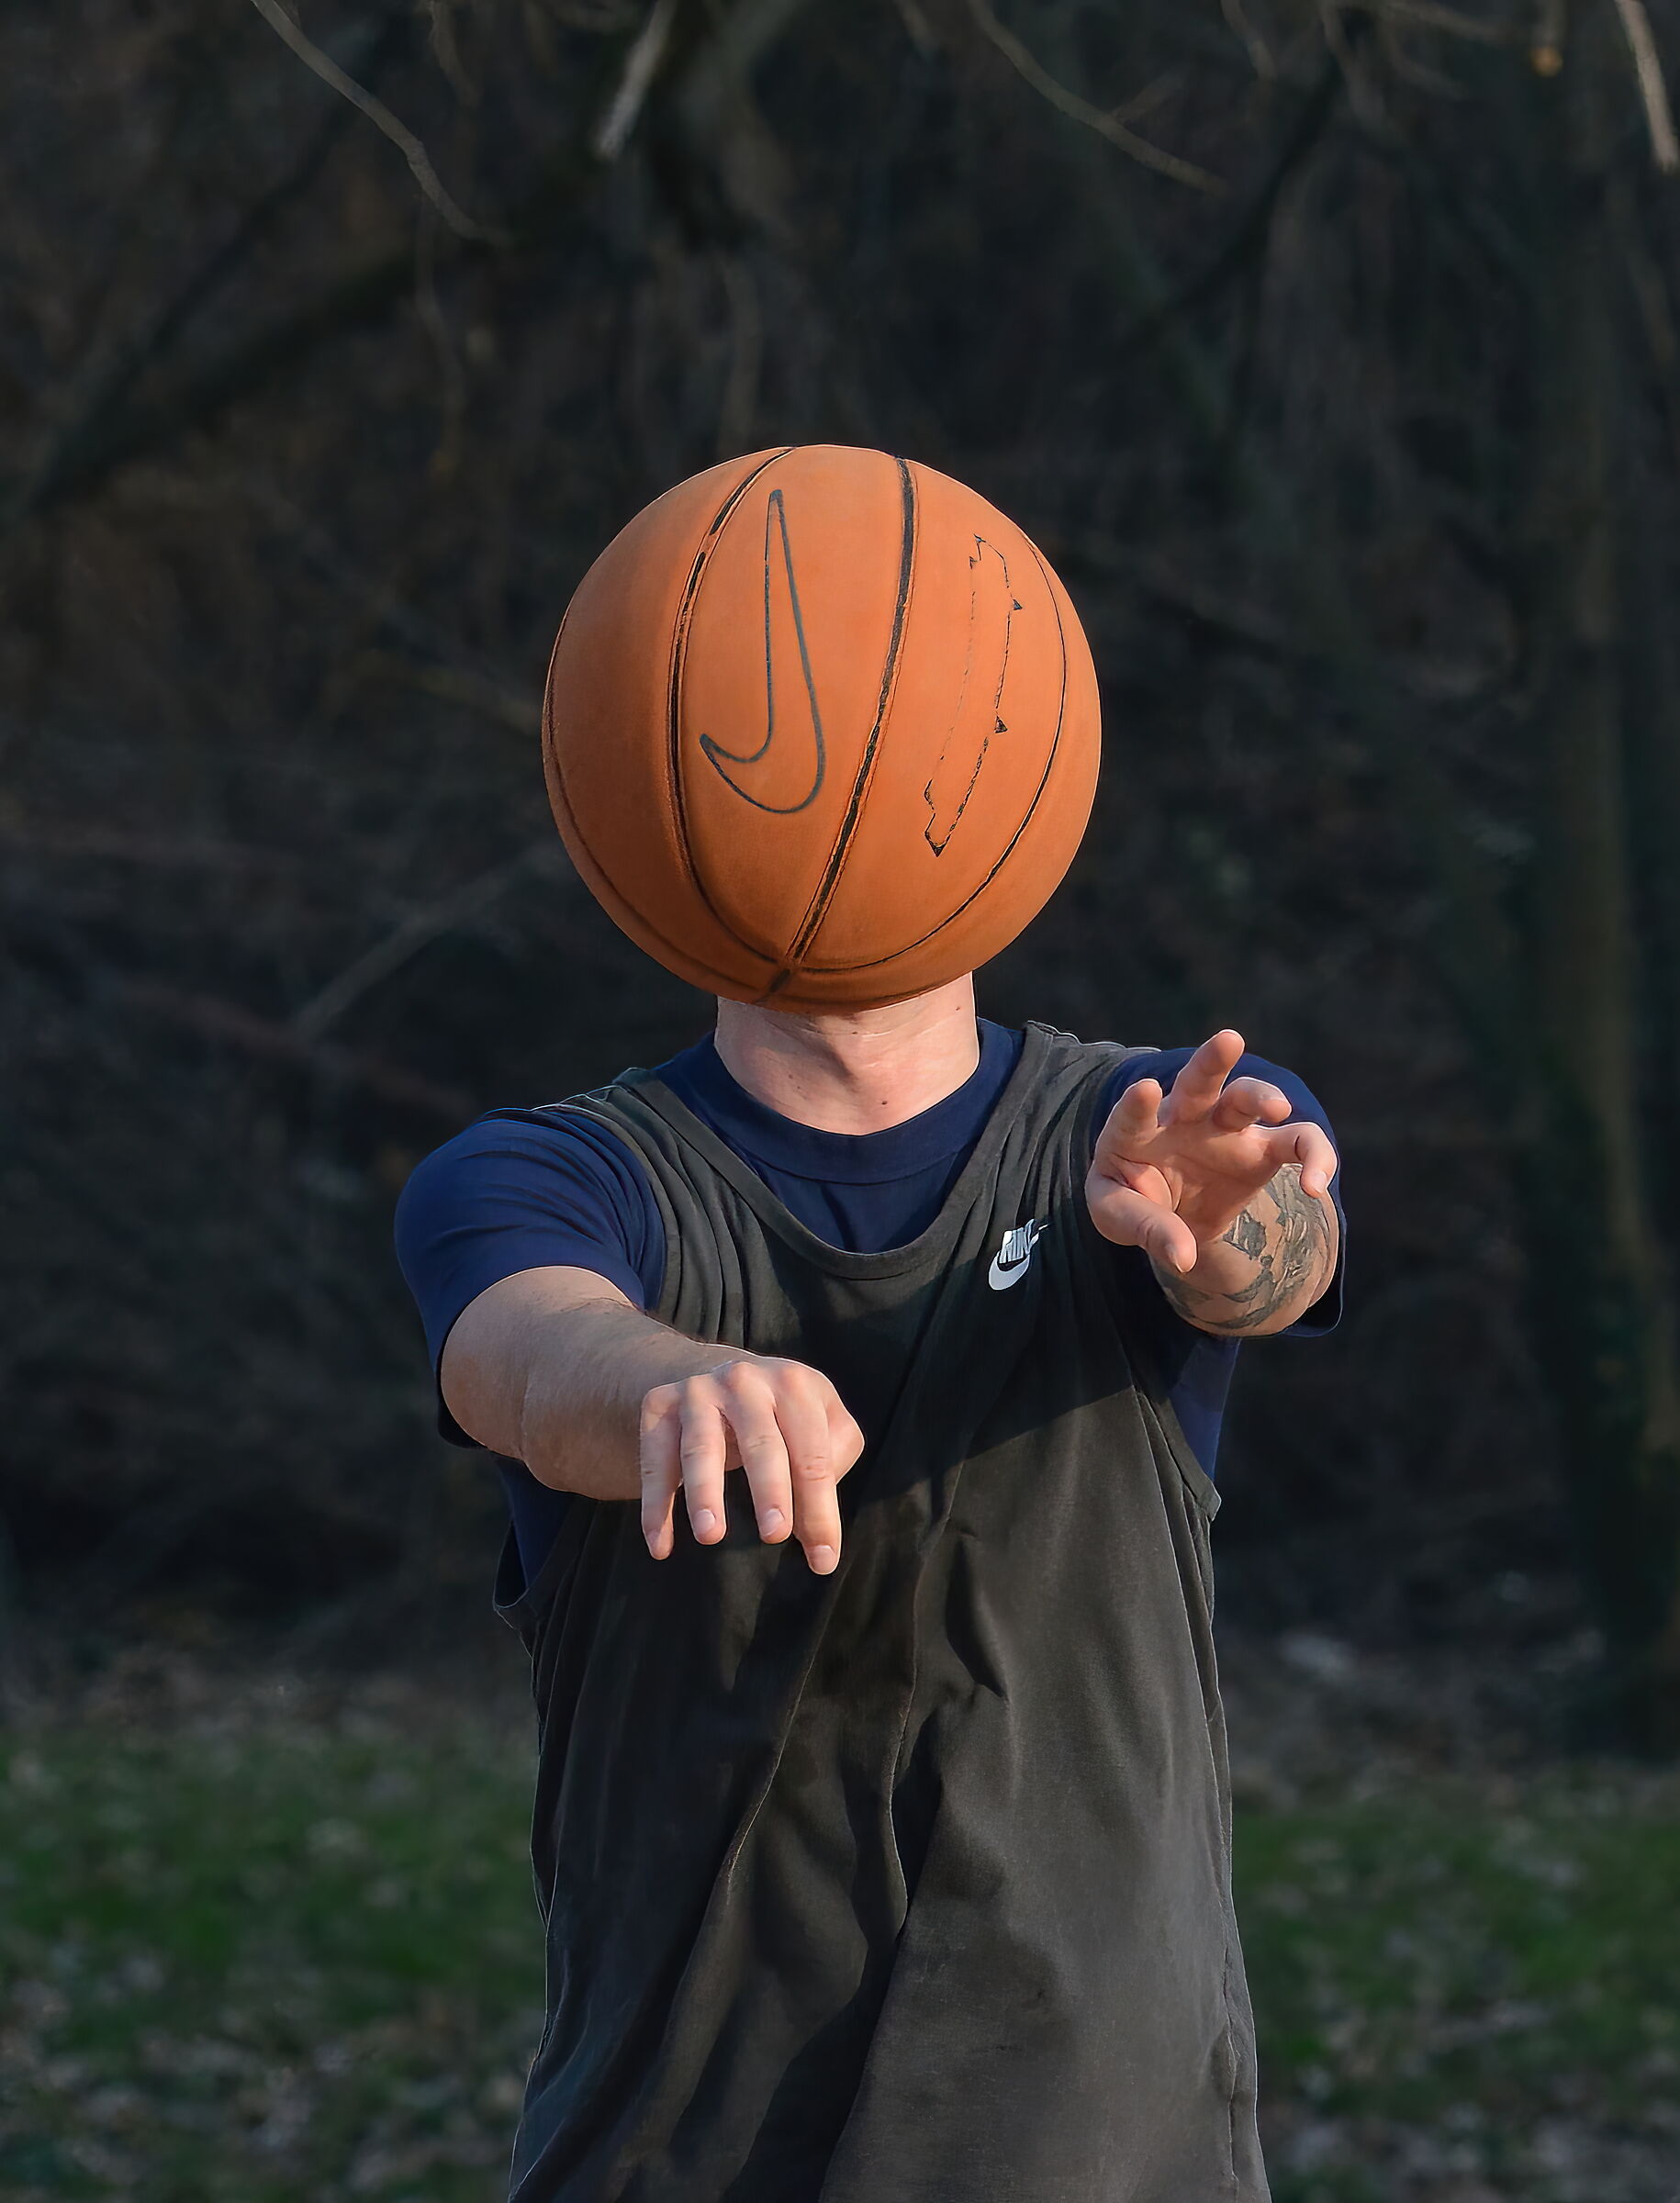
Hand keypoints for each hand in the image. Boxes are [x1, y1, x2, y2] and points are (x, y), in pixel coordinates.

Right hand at [638, 1353, 864, 1574]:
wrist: (715, 1371)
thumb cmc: (781, 1414)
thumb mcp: (821, 1419)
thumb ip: (834, 1462)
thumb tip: (817, 1526)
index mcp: (796, 1385)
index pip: (814, 1453)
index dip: (819, 1507)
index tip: (822, 1559)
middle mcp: (746, 1381)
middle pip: (762, 1443)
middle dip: (770, 1491)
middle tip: (774, 1535)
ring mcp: (699, 1391)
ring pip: (701, 1447)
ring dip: (705, 1493)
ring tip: (710, 1536)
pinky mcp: (659, 1405)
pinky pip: (655, 1460)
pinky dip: (655, 1504)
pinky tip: (661, 1544)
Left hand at [1086, 1029, 1337, 1274]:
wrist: (1171, 1214)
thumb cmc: (1133, 1202)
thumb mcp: (1117, 1218)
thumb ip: (1147, 1229)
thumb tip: (1183, 1258)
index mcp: (1136, 1131)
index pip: (1133, 1115)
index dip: (1137, 1104)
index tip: (1146, 1090)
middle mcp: (1184, 1118)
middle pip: (1199, 1081)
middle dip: (1212, 1060)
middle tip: (1229, 1039)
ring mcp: (1226, 1129)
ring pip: (1248, 1098)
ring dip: (1264, 1096)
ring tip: (1278, 1110)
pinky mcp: (1263, 1150)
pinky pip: (1298, 1143)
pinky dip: (1315, 1157)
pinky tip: (1317, 1186)